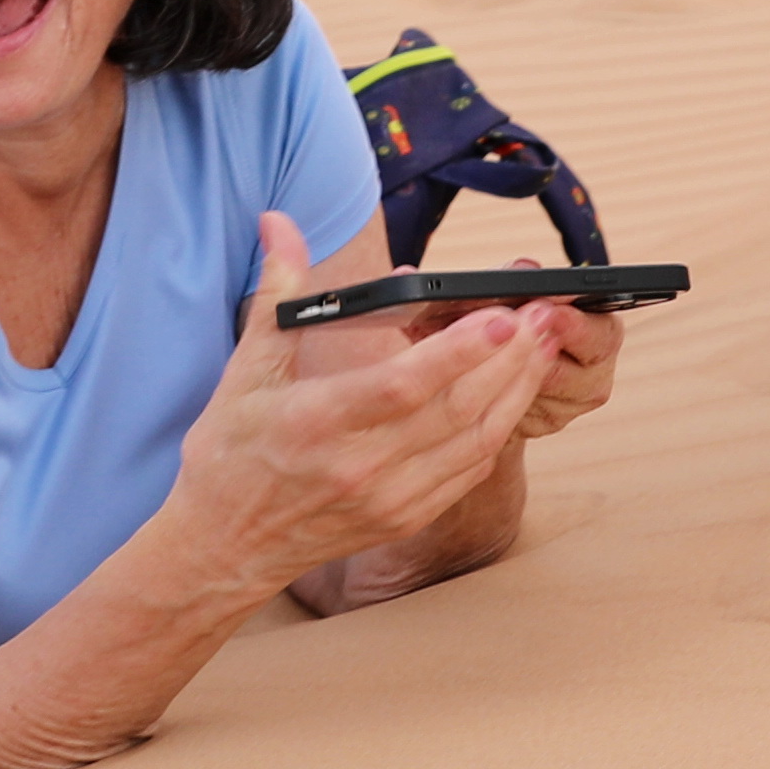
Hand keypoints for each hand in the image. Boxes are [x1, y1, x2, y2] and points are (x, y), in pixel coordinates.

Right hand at [187, 215, 568, 586]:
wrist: (226, 546)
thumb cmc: (232, 453)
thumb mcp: (244, 372)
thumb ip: (278, 295)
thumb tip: (279, 222)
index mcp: (316, 422)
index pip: (401, 386)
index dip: (456, 353)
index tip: (500, 316)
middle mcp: (359, 466)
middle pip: (455, 410)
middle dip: (510, 359)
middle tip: (543, 313)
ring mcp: (388, 500)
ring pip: (475, 441)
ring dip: (517, 390)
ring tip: (543, 344)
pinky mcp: (405, 518)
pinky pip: (469, 471)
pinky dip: (499, 429)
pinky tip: (515, 393)